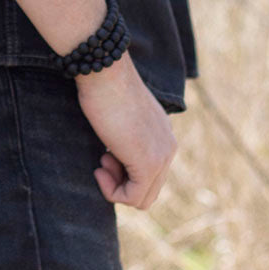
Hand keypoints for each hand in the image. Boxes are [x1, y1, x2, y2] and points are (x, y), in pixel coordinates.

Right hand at [75, 53, 176, 209]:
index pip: (150, 172)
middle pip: (148, 188)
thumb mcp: (120, 115)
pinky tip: (99, 171)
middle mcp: (168, 147)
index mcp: (163, 134)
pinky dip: (113, 192)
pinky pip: (134, 198)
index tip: (104, 153)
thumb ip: (126, 135)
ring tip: (101, 162)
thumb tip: (113, 153)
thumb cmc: (103, 86)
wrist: (105, 71)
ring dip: (116, 187)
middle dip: (121, 181)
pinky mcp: (147, 164)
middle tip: (101, 159)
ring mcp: (161, 157)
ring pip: (143, 198)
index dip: (123, 171)